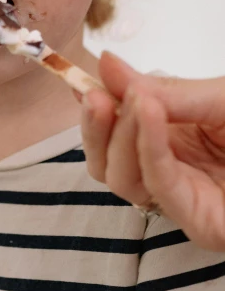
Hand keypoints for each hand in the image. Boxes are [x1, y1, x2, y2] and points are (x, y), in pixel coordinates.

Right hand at [80, 52, 224, 250]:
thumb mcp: (217, 96)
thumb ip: (162, 89)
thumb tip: (105, 66)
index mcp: (170, 142)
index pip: (114, 134)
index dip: (93, 111)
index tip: (80, 80)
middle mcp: (170, 173)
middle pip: (106, 164)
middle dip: (96, 130)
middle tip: (96, 96)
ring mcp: (185, 201)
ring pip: (122, 182)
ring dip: (119, 139)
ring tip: (132, 102)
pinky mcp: (202, 225)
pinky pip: (160, 188)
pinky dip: (147, 149)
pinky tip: (147, 116)